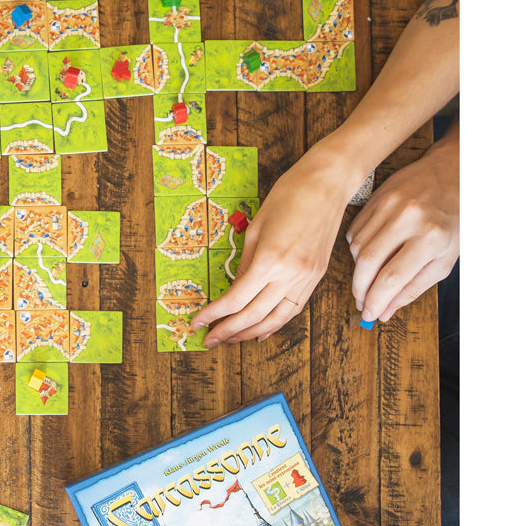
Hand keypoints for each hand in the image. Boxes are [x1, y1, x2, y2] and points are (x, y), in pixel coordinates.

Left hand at [188, 152, 356, 344]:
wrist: (326, 185)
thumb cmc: (288, 197)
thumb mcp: (255, 229)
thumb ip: (244, 264)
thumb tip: (233, 290)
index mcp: (270, 260)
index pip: (236, 299)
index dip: (214, 315)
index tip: (197, 322)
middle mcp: (290, 274)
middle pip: (254, 314)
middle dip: (228, 331)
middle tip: (209, 340)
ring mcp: (306, 278)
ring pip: (276, 318)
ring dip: (251, 333)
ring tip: (231, 339)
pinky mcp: (316, 277)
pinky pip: (293, 309)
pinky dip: (276, 323)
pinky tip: (261, 331)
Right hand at [346, 126, 458, 323]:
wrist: (452, 172)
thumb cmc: (453, 219)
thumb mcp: (445, 258)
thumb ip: (414, 287)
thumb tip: (386, 311)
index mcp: (431, 237)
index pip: (392, 278)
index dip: (376, 301)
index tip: (369, 315)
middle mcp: (407, 219)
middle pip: (368, 263)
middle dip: (360, 289)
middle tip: (362, 302)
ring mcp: (388, 205)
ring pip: (357, 248)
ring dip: (359, 270)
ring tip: (369, 278)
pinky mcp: (375, 197)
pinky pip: (355, 232)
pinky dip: (358, 249)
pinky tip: (370, 254)